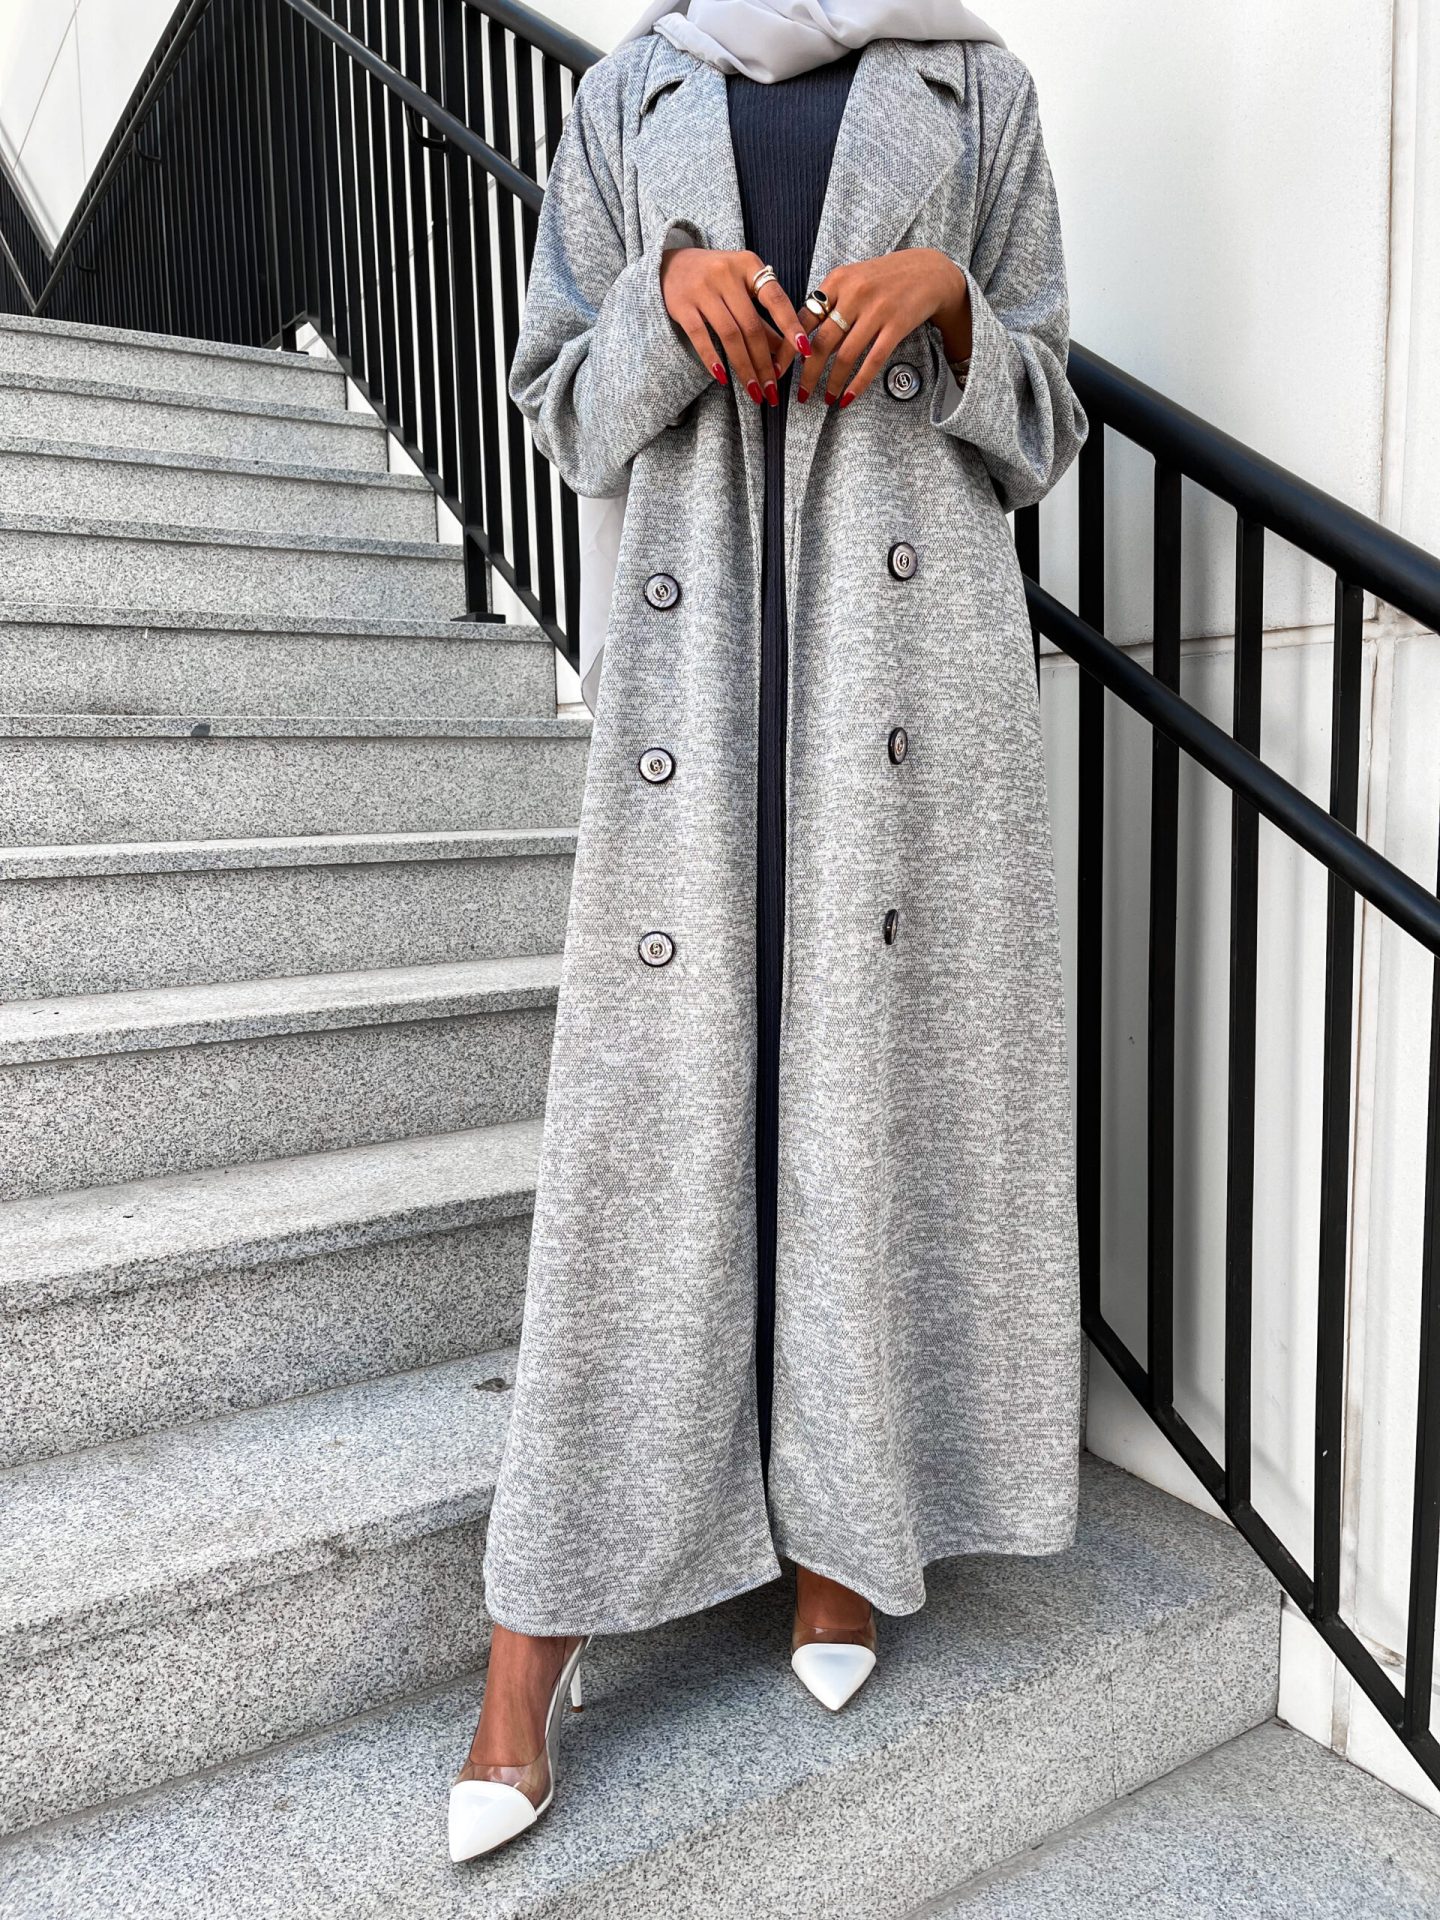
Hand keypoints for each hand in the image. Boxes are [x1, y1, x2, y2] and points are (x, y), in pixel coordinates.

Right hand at [661, 247, 811, 406]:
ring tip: (754, 391)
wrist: (669, 265)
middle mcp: (726, 273)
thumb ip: (762, 318)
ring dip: (744, 368)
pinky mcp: (681, 304)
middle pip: (752, 326)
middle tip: (773, 390)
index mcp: (748, 265)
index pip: (776, 299)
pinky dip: (713, 360)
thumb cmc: (714, 279)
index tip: (805, 351)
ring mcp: (702, 288)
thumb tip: (784, 354)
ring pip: (730, 335)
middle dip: (764, 363)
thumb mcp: (741, 288)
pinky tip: (723, 379)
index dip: (791, 326)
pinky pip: (700, 337)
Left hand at [794, 248, 971, 407]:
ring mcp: (876, 310)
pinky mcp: (896, 325)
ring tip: (824, 399)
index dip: (789, 348)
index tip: (779, 369)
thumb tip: (803, 338)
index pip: (804, 319)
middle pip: (822, 342)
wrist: (928, 271)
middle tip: (800, 394)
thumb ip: (829, 302)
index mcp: (837, 280)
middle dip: (807, 373)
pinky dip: (858, 382)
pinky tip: (848, 397)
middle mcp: (854, 293)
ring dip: (831, 382)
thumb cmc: (885, 278)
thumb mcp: (852, 278)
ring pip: (845, 356)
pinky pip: (872, 361)